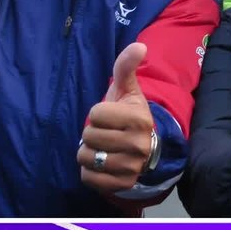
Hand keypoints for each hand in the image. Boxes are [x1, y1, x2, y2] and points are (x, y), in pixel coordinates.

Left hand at [78, 42, 156, 192]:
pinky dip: (90, 171)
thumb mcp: (127, 90)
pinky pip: (88, 177)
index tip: (111, 116)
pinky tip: (103, 164)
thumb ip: (126, 67)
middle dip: (92, 133)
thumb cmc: (128, 115)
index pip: (95, 114)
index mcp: (139, 118)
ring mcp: (132, 167)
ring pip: (86, 158)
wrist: (144, 148)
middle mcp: (139, 144)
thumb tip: (139, 45)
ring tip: (104, 148)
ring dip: (89, 153)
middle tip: (106, 133)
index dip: (98, 113)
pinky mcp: (123, 184)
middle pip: (89, 136)